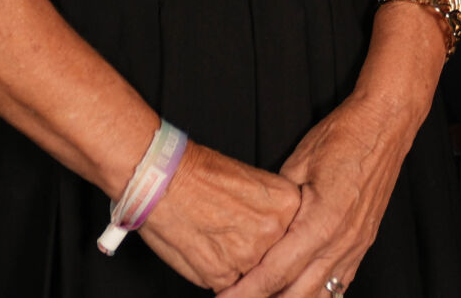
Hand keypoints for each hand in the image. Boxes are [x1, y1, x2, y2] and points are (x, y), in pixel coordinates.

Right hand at [133, 142, 301, 289]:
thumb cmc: (199, 174)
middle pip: (278, 259)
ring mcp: (249, 255)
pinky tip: (206, 248)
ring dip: (239, 268)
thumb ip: (272, 212)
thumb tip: (278, 234)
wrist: (163, 179)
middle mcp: (274, 230)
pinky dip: (217, 274)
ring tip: (217, 240)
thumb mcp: (254, 182)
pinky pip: (228, 286)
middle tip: (236, 239)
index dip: (279, 241)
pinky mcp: (223, 275)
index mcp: (287, 203)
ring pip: (253, 276)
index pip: (297, 237)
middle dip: (260, 256)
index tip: (264, 238)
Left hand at [216, 92, 424, 297]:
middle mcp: (342, 242)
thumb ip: (277, 205)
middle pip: (297, 294)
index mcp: (321, 223)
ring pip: (321, 295)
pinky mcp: (364, 242)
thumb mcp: (297, 165)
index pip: (276, 273)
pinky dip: (318, 293)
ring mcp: (357, 245)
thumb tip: (258, 227)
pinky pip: (340, 282)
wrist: (385, 123)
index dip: (246, 291)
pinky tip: (300, 292)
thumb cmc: (343, 136)